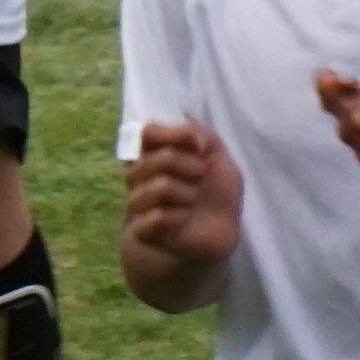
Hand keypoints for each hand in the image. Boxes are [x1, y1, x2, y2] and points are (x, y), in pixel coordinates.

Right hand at [120, 118, 240, 289]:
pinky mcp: (142, 231)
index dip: (171, 134)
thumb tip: (186, 122)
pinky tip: (184, 222)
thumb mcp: (220, 160)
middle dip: (190, 167)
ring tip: (194, 203)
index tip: (198, 145)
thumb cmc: (217, 195)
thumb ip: (205, 137)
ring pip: (159, 186)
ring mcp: (139, 203)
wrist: (217, 236)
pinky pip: (157, 216)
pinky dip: (179, 218)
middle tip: (202, 179)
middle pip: (155, 158)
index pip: (147, 132)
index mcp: (156, 155)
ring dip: (188, 194)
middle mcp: (141, 176)